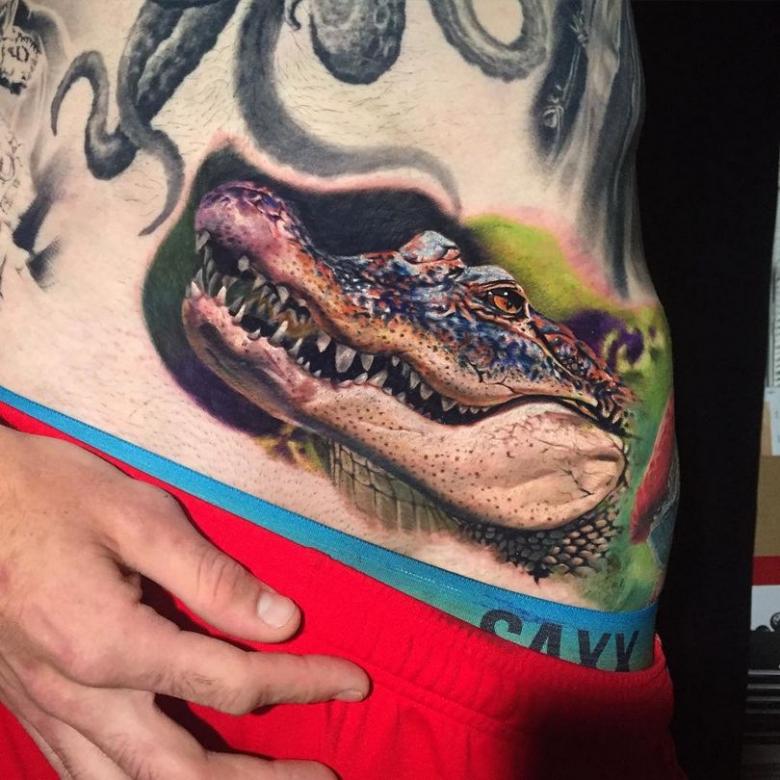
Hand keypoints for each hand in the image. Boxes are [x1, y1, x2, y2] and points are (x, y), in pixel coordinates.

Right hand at [0, 426, 368, 778]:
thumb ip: (211, 578)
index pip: (231, 682)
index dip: (302, 682)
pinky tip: (169, 778)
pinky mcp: (31, 707)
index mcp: (110, 644)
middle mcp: (77, 696)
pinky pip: (88, 775)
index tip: (352, 681)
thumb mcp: (139, 516)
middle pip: (183, 772)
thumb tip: (281, 623)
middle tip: (323, 779)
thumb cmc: (49, 494)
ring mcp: (47, 711)